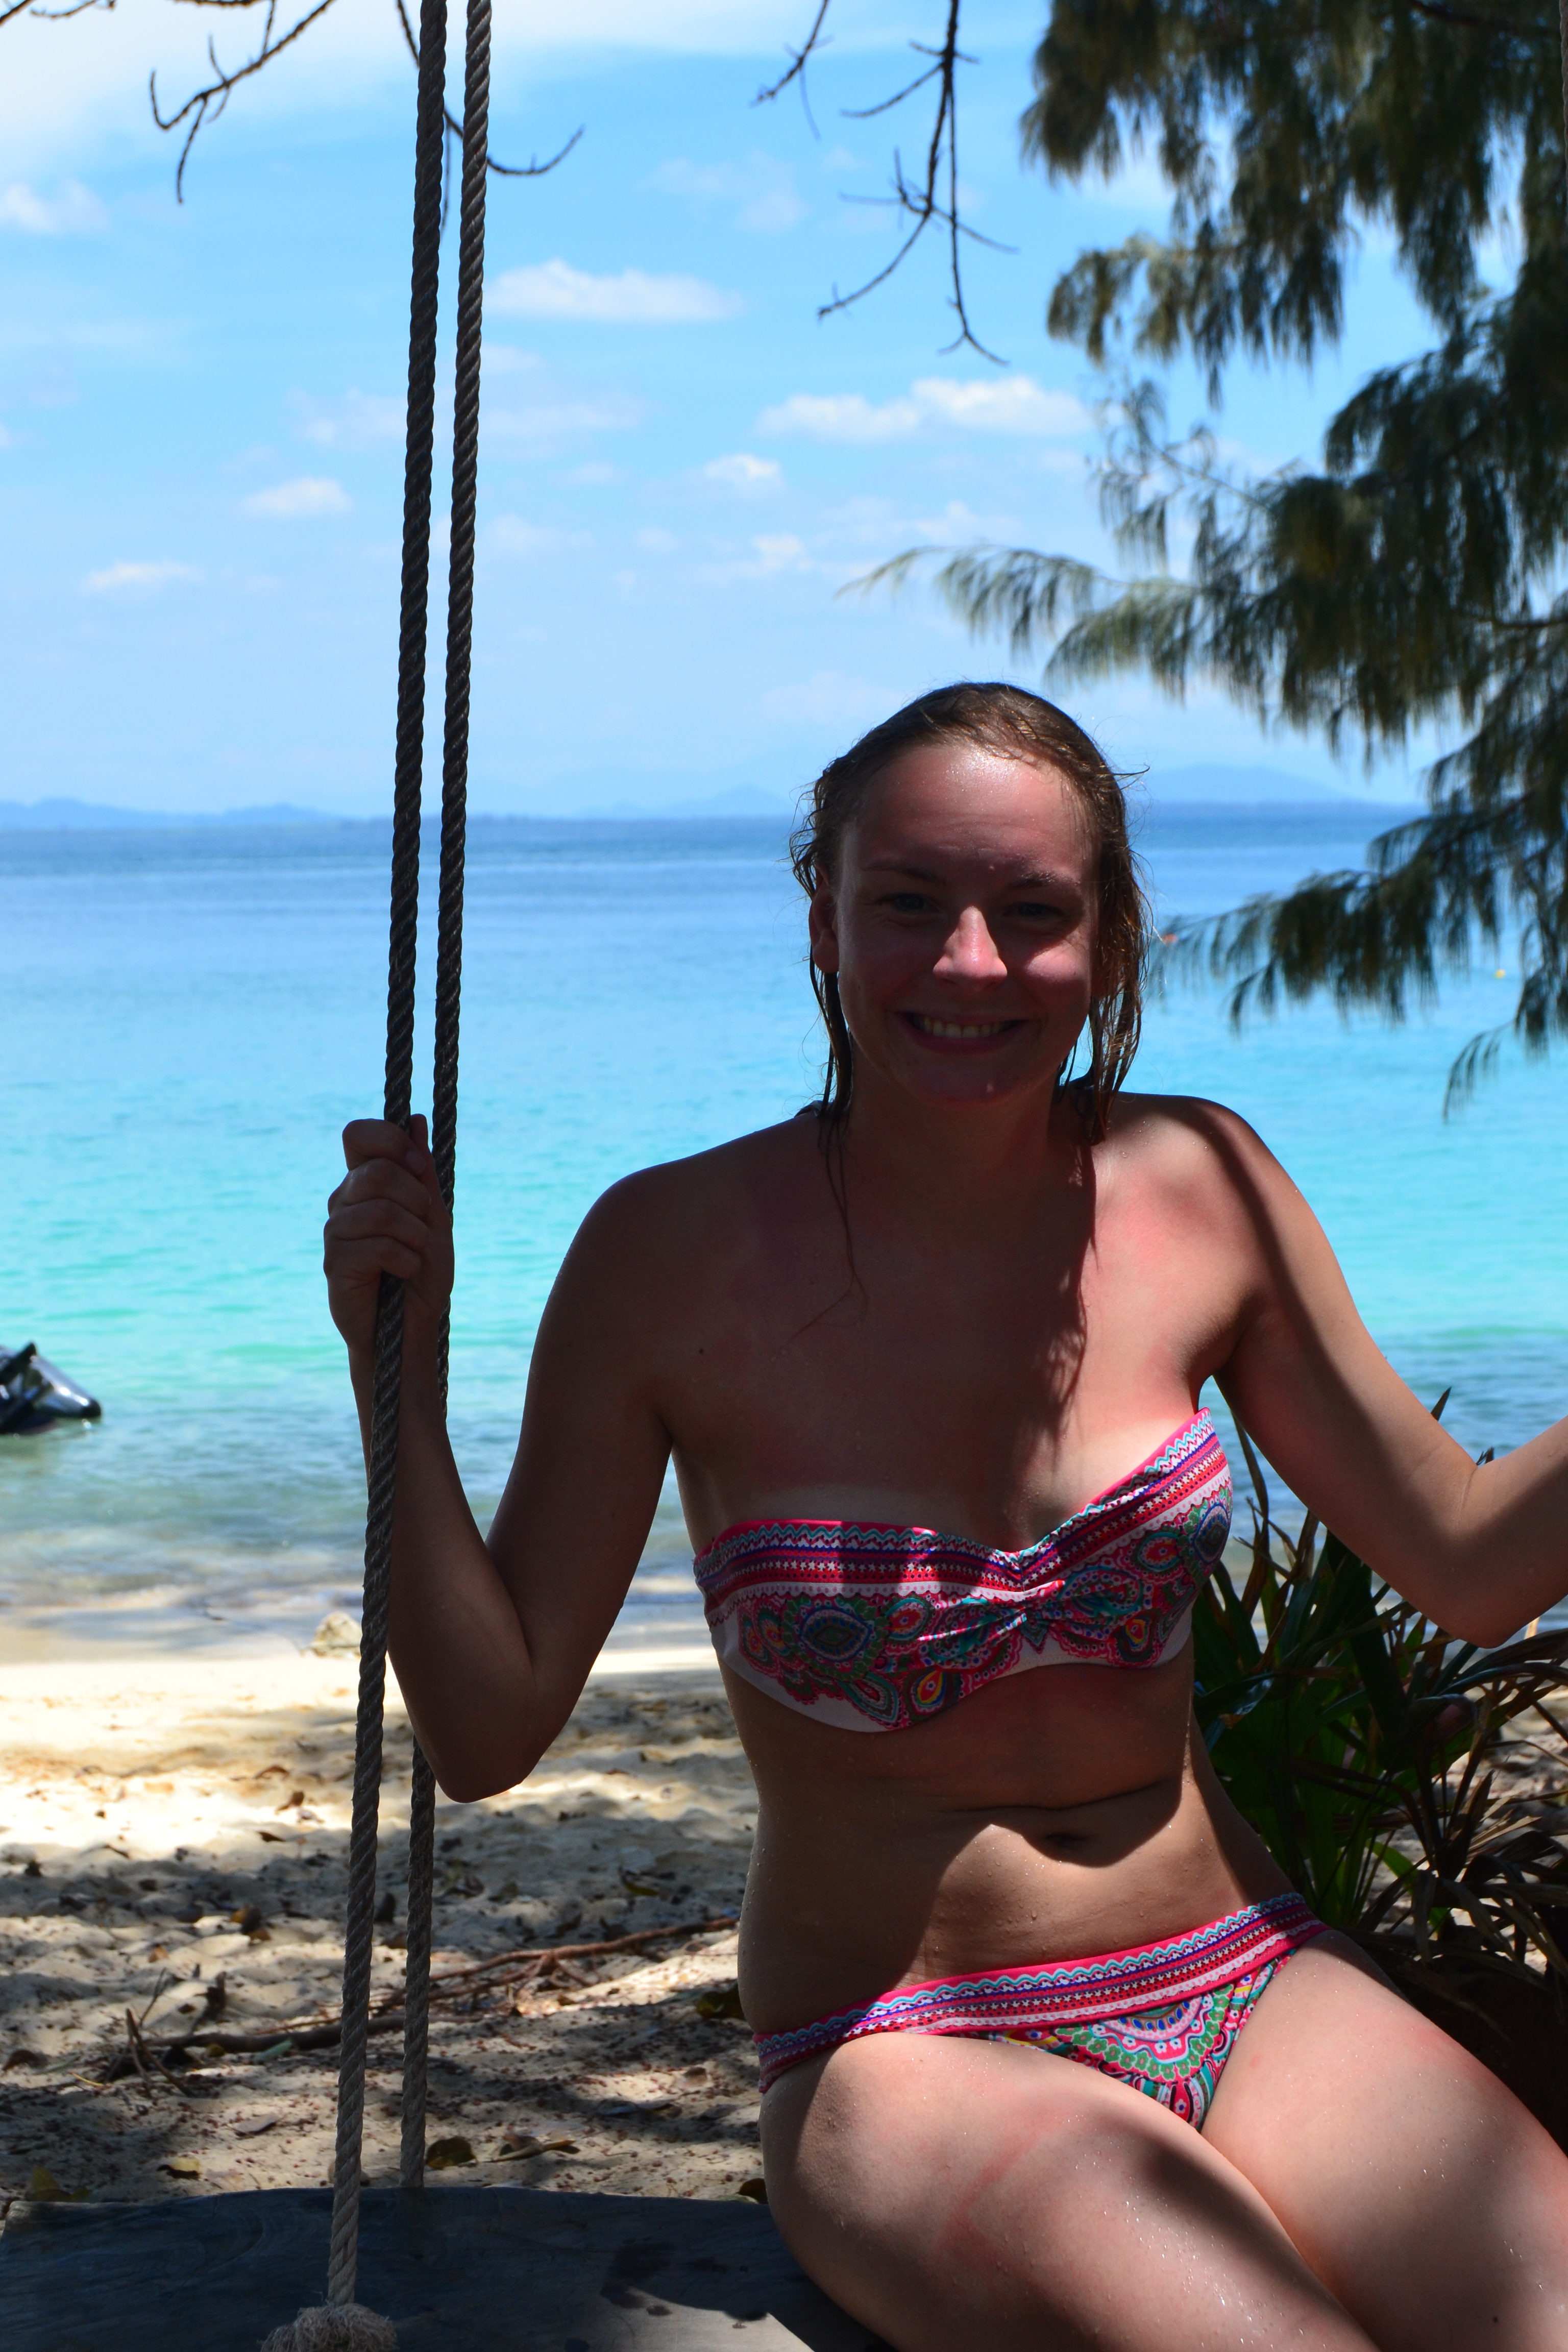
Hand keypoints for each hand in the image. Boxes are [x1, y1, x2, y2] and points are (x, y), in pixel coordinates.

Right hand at [324, 1113, 452, 1359]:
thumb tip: (414, 1119)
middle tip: (423, 1229)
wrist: (411, 1324)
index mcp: (365, 1181)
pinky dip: (406, 1259)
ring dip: (415, 1235)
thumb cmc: (421, 1269)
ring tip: (415, 1255)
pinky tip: (404, 1272)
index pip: (358, 1134)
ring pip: (380, 1210)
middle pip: (376, 1172)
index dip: (389, 1142)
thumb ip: (421, 1171)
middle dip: (416, 1200)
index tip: (419, 1167)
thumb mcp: (432, 1215)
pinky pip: (377, 1245)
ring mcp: (335, 1230)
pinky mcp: (333, 1262)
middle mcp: (343, 1200)